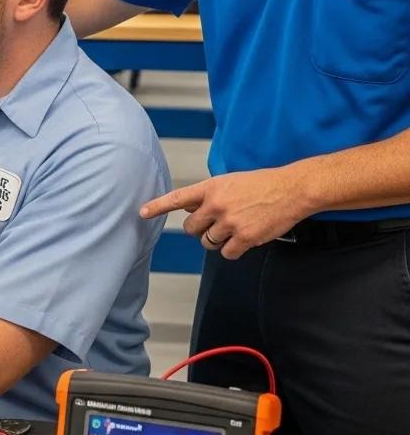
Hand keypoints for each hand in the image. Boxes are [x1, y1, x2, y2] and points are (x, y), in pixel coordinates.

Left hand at [140, 166, 310, 259]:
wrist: (291, 189)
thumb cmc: (261, 184)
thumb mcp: (229, 181)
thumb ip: (209, 195)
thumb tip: (191, 209)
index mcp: (211, 188)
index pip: (177, 198)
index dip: (158, 206)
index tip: (142, 213)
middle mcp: (216, 205)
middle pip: (191, 228)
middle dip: (199, 229)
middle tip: (214, 225)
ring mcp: (230, 222)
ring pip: (208, 242)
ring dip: (216, 240)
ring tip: (232, 229)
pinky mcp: (245, 238)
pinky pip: (226, 253)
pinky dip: (232, 250)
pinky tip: (243, 239)